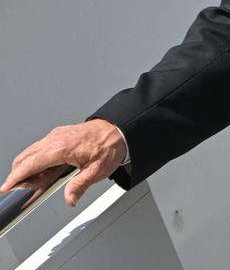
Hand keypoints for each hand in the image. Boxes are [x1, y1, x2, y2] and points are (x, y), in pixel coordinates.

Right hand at [0, 119, 126, 206]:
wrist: (120, 129)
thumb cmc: (110, 147)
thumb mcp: (97, 170)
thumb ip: (80, 185)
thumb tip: (69, 199)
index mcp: (61, 147)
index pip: (30, 163)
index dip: (16, 177)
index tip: (6, 187)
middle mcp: (55, 138)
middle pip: (25, 157)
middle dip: (18, 173)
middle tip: (21, 188)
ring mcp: (56, 135)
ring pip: (31, 151)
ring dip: (27, 166)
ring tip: (36, 181)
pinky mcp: (59, 135)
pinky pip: (40, 147)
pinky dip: (35, 159)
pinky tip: (45, 170)